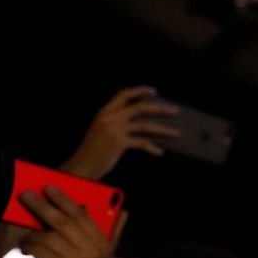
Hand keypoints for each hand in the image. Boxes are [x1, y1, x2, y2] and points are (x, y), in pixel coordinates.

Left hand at [20, 188, 125, 257]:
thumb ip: (113, 236)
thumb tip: (126, 211)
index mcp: (104, 247)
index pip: (85, 217)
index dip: (67, 200)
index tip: (52, 188)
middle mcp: (93, 253)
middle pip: (65, 221)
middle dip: (44, 206)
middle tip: (27, 194)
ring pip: (50, 235)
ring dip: (33, 231)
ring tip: (24, 231)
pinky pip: (40, 249)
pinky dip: (29, 246)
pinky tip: (25, 248)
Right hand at [62, 86, 179, 179]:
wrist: (80, 166)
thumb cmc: (93, 151)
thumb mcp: (102, 130)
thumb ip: (117, 122)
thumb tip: (144, 122)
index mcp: (104, 112)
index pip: (124, 94)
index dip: (140, 91)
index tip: (153, 91)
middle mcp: (109, 117)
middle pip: (140, 107)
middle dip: (160, 108)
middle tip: (174, 110)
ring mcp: (114, 129)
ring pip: (146, 125)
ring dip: (164, 129)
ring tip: (176, 133)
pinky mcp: (118, 142)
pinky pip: (142, 142)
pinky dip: (152, 147)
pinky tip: (159, 152)